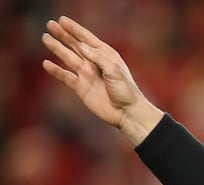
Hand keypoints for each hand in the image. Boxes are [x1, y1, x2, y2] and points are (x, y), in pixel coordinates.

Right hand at [41, 16, 163, 145]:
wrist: (127, 112)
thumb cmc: (125, 90)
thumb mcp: (114, 70)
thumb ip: (97, 57)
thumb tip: (81, 46)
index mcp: (106, 56)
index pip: (87, 39)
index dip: (75, 29)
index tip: (62, 20)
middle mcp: (95, 63)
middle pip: (76, 46)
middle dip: (64, 35)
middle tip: (50, 24)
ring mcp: (87, 75)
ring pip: (68, 58)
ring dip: (57, 48)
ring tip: (45, 38)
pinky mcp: (81, 87)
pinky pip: (66, 76)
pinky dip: (56, 70)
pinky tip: (46, 63)